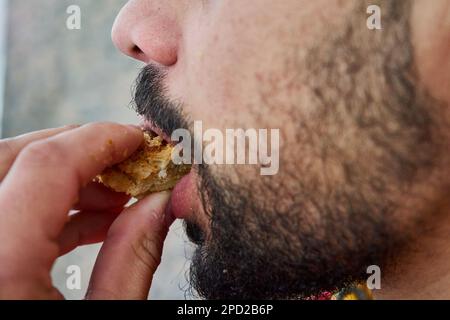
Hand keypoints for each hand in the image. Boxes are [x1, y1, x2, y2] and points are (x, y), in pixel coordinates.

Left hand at [0, 123, 173, 298]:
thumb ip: (131, 261)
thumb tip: (159, 204)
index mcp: (2, 266)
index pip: (46, 166)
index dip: (99, 140)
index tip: (136, 139)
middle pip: (10, 157)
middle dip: (73, 148)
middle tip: (122, 159)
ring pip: (4, 180)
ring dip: (62, 179)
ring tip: (114, 199)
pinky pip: (3, 214)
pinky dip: (46, 209)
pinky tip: (90, 222)